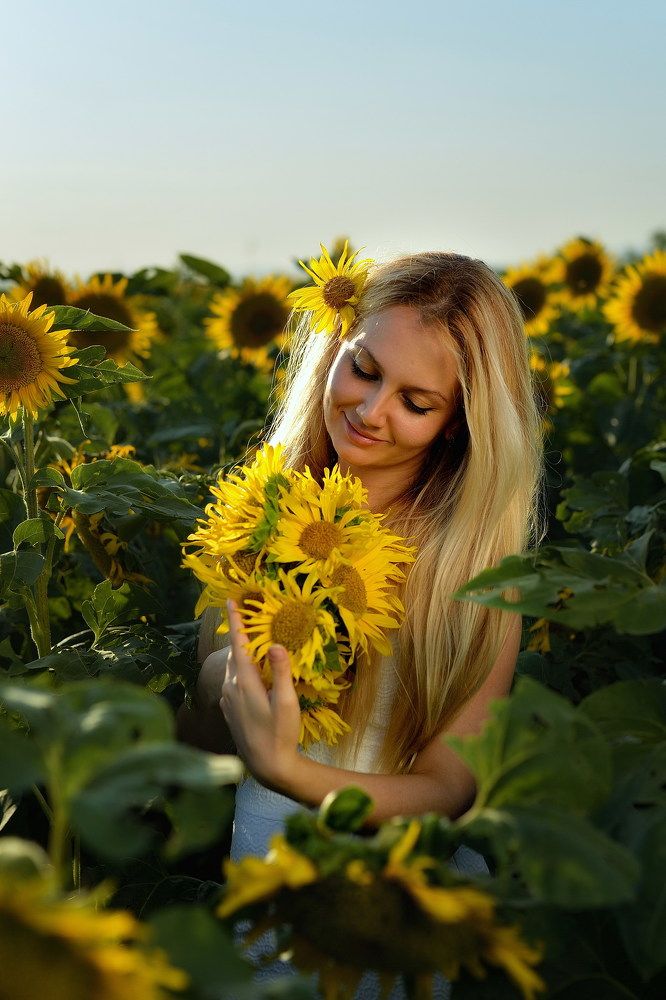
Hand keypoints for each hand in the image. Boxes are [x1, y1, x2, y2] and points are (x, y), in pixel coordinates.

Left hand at [219, 599, 301, 789]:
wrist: (266, 766)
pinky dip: (241, 670)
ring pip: (233, 668)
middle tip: (246, 617)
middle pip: (234, 654)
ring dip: (242, 654)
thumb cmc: (280, 733)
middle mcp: (230, 688)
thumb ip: (282, 672)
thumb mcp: (287, 702)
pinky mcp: (230, 710)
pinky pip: (233, 681)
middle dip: (239, 636)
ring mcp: (227, 700)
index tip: (229, 601)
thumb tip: (277, 644)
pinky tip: (254, 674)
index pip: (237, 644)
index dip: (234, 622)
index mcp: (244, 682)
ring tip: (253, 643)